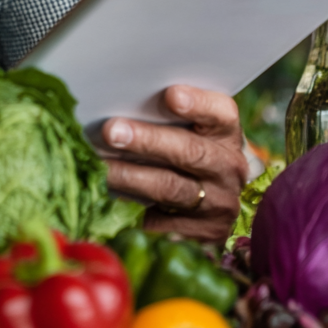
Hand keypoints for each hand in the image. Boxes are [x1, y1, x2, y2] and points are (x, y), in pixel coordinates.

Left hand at [101, 85, 248, 243]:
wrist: (214, 199)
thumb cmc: (188, 147)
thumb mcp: (190, 128)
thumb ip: (163, 115)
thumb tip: (114, 103)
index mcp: (226, 132)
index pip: (221, 113)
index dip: (198, 103)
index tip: (171, 95)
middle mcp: (228, 167)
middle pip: (189, 151)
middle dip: (147, 140)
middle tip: (111, 132)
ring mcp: (218, 203)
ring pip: (171, 187)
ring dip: (130, 176)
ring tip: (99, 166)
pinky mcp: (203, 232)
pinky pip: (162, 221)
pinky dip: (131, 207)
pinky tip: (106, 195)